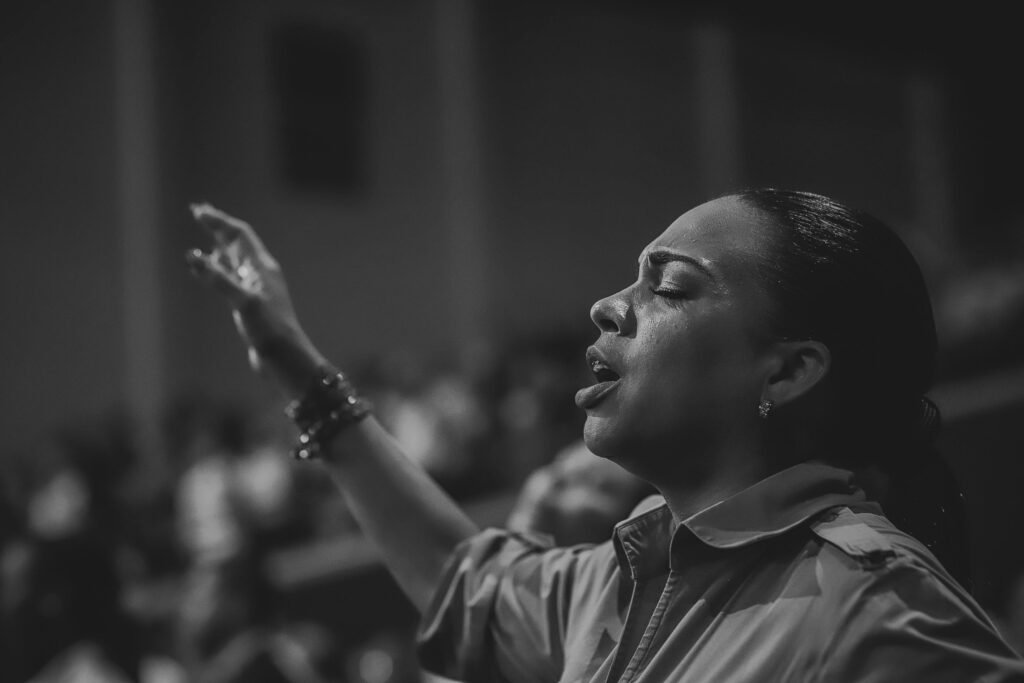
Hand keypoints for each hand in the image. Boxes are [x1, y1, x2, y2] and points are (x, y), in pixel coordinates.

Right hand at [186, 203, 323, 394]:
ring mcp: (256, 288)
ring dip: (219, 246)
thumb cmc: (269, 329)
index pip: (239, 235)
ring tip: (205, 235)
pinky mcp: (251, 304)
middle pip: (237, 243)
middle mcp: (260, 273)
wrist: (284, 357)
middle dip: (218, 227)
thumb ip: (218, 278)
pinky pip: (232, 278)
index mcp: (262, 267)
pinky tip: (209, 270)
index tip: (199, 211)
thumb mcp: (243, 301)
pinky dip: (219, 269)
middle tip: (199, 212)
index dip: (220, 222)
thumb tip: (193, 256)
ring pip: (235, 259)